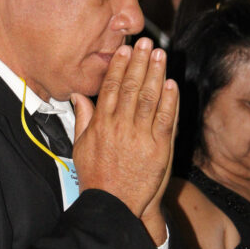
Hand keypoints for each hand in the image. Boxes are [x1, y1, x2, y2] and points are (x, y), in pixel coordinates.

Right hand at [72, 39, 178, 225]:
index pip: (111, 87)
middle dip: (140, 62)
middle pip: (132, 86)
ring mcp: (140, 136)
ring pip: (149, 98)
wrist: (112, 205)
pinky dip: (169, 100)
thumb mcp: (80, 146)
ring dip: (156, 74)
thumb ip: (82, 118)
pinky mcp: (158, 149)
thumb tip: (78, 95)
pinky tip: (171, 83)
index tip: (126, 51)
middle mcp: (120, 126)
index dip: (120, 67)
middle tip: (146, 43)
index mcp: (101, 124)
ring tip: (160, 55)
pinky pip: (165, 119)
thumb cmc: (96, 178)